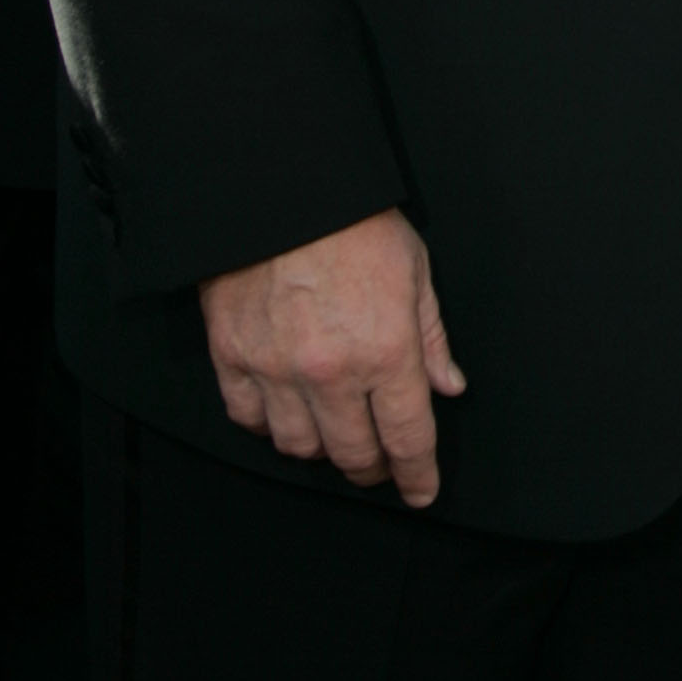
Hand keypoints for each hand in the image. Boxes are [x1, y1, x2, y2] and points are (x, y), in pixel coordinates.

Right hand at [200, 207, 465, 508]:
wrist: (283, 188)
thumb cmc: (358, 222)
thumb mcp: (416, 271)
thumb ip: (432, 337)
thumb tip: (448, 388)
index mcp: (387, 350)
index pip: (407, 437)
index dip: (417, 474)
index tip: (421, 492)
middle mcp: (332, 372)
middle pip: (353, 453)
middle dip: (372, 468)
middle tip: (379, 465)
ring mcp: (277, 369)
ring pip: (299, 446)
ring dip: (321, 450)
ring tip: (333, 435)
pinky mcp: (233, 357)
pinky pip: (248, 418)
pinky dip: (268, 424)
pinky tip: (285, 411)